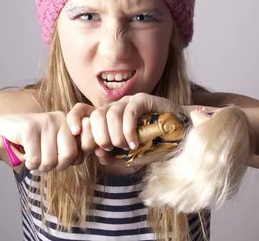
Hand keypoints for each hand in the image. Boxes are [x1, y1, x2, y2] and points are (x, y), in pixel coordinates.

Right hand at [0, 112, 80, 172]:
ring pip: (49, 160)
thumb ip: (69, 151)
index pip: (78, 152)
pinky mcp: (29, 128)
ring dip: (38, 165)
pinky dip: (28, 163)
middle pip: (68, 156)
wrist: (0, 130)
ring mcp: (44, 121)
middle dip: (53, 165)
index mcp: (68, 122)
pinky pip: (34, 159)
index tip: (54, 157)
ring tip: (32, 154)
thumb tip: (79, 159)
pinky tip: (24, 153)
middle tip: (42, 159)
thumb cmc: (30, 142)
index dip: (65, 162)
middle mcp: (59, 118)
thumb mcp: (53, 145)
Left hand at [67, 93, 184, 164]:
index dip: (78, 126)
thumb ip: (113, 159)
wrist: (180, 135)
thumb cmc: (155, 145)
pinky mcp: (143, 99)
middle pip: (95, 116)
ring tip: (126, 146)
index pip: (83, 115)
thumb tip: (98, 155)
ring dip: (115, 135)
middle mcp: (115, 108)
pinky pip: (128, 111)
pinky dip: (128, 130)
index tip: (84, 144)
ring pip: (110, 114)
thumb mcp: (130, 158)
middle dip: (100, 136)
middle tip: (113, 148)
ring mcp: (128, 102)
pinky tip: (135, 143)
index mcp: (107, 120)